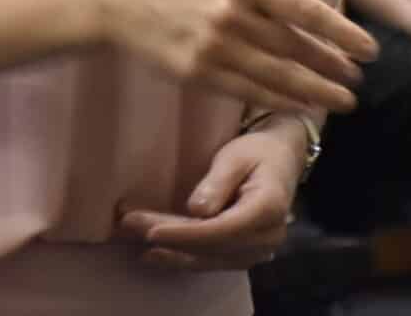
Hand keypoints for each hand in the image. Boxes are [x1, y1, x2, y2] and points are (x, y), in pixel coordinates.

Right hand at [103, 0, 375, 116]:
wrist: (118, 0)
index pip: (304, 9)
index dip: (341, 31)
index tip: (368, 48)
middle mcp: (232, 13)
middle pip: (295, 46)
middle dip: (333, 66)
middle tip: (360, 79)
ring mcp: (214, 46)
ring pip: (276, 74)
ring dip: (315, 90)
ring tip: (343, 100)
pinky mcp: (197, 72)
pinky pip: (247, 90)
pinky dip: (279, 99)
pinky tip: (301, 105)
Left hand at [120, 126, 304, 270]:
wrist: (281, 159)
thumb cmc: (258, 150)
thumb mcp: (236, 155)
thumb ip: (218, 182)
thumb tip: (196, 211)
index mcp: (269, 208)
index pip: (222, 230)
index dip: (185, 234)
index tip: (152, 231)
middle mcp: (268, 236)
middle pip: (212, 245)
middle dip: (170, 240)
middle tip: (129, 226)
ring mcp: (259, 249)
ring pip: (211, 258)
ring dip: (173, 253)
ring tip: (138, 247)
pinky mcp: (246, 252)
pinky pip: (214, 260)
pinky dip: (185, 257)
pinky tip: (159, 255)